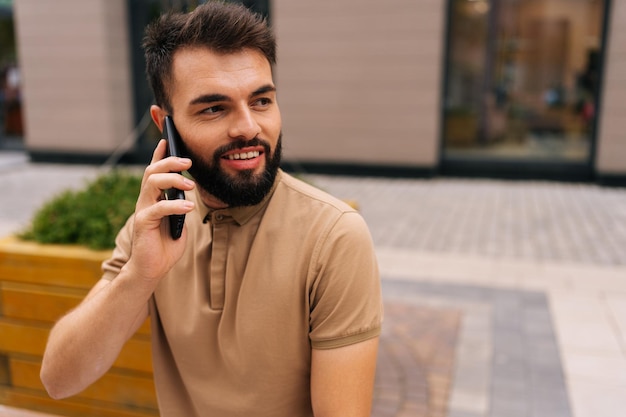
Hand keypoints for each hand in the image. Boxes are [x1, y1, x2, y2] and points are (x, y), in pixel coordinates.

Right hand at [125, 139, 194, 283]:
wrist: (151, 270)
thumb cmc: (165, 245)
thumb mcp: (179, 221)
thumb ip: (181, 206)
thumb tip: (188, 193)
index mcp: (154, 198)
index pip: (155, 171)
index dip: (159, 154)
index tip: (168, 138)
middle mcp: (146, 200)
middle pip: (153, 171)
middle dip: (170, 161)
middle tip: (188, 162)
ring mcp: (143, 210)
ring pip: (152, 183)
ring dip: (172, 179)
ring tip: (190, 186)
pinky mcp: (142, 223)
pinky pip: (157, 208)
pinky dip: (174, 205)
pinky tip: (189, 207)